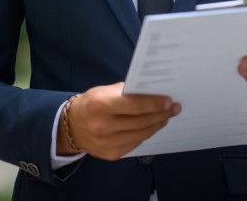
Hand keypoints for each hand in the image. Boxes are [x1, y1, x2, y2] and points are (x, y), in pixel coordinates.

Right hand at [57, 82, 180, 160]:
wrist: (71, 126)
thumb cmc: (91, 103)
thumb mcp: (104, 91)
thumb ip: (126, 92)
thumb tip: (152, 92)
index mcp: (100, 105)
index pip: (134, 105)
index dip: (154, 104)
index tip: (169, 101)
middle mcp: (102, 126)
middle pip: (141, 122)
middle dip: (161, 114)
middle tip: (174, 108)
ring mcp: (107, 143)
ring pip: (141, 134)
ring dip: (157, 124)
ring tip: (166, 116)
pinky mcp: (112, 154)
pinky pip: (136, 143)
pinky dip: (146, 133)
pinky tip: (153, 125)